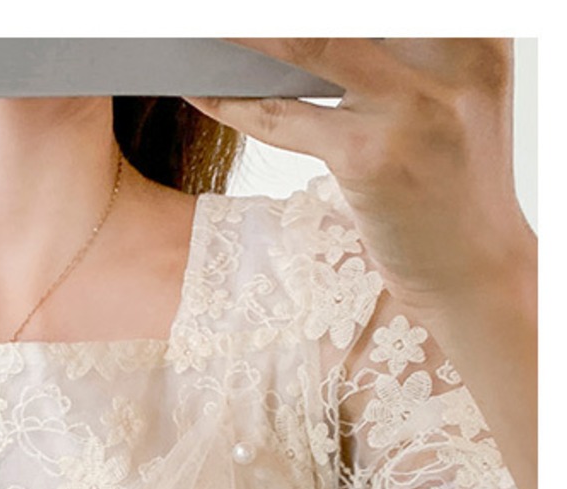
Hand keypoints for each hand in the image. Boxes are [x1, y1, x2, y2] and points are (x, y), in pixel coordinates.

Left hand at [183, 39, 534, 311]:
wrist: (474, 272)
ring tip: (201, 24)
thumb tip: (302, 39)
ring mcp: (411, 108)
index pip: (387, 3)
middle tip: (221, 14)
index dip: (319, 9)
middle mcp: (452, 60)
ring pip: (307, 45)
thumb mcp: (451, 104)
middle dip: (272, 19)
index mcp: (476, 38)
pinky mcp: (369, 157)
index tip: (273, 11)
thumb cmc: (450, 190)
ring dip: (243, 32)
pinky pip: (282, 117)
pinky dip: (233, 101)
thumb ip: (403, 59)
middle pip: (342, 15)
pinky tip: (200, 89)